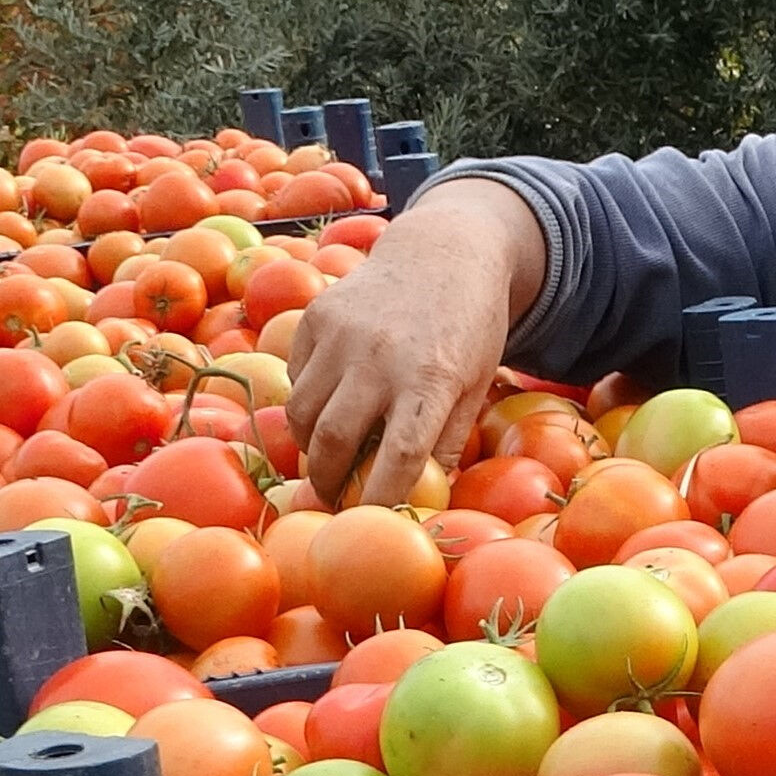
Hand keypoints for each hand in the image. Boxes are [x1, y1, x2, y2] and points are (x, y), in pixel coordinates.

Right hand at [289, 181, 542, 504]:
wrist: (445, 252)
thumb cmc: (471, 328)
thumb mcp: (478, 383)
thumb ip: (448, 437)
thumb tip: (427, 495)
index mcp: (429, 381)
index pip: (398, 458)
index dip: (380, 498)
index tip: (371, 522)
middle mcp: (378, 358)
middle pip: (334, 441)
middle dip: (327, 481)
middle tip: (332, 500)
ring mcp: (341, 335)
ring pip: (302, 412)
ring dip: (308, 446)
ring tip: (325, 460)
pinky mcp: (316, 316)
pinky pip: (297, 376)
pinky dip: (306, 401)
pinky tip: (326, 406)